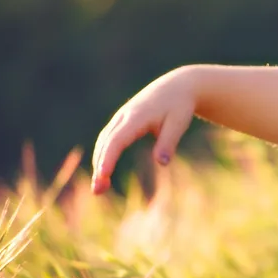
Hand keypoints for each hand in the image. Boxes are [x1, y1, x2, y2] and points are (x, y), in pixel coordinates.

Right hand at [92, 67, 198, 194]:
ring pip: (104, 141)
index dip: (109, 158)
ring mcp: (120, 118)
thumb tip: (161, 163)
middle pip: (106, 143)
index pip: (117, 140)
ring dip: (99, 163)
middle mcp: (124, 117)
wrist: (177, 86)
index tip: (103, 175)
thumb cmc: (179, 106)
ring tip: (100, 188)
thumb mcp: (179, 123)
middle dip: (100, 166)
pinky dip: (103, 155)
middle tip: (98, 191)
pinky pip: (108, 139)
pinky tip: (103, 172)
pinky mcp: (122, 121)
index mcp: (137, 117)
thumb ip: (168, 142)